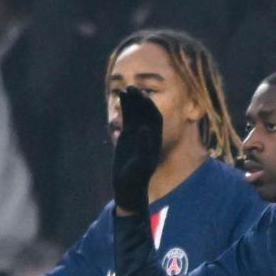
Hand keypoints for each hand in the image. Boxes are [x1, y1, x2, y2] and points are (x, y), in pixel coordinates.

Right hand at [111, 85, 163, 214]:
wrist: (129, 187)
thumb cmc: (137, 178)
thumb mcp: (141, 164)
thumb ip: (144, 147)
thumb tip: (144, 129)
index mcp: (155, 138)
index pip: (154, 117)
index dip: (149, 106)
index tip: (142, 96)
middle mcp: (148, 134)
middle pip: (145, 112)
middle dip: (140, 100)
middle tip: (131, 88)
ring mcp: (138, 134)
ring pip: (136, 114)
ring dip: (132, 102)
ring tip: (124, 90)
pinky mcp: (128, 137)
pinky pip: (127, 119)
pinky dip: (125, 109)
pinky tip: (120, 99)